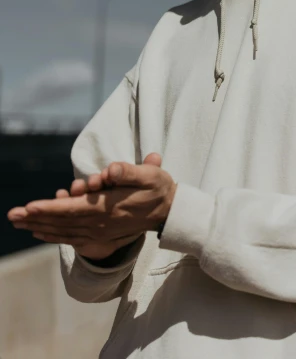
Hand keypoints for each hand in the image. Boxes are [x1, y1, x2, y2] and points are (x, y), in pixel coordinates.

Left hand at [7, 153, 175, 257]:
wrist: (169, 211)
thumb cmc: (158, 188)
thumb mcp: (150, 175)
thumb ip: (129, 171)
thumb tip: (109, 170)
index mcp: (108, 207)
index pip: (73, 209)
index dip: (50, 209)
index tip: (29, 207)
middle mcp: (100, 223)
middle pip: (62, 221)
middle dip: (36, 217)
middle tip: (13, 215)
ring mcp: (99, 231)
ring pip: (64, 231)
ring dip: (40, 226)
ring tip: (20, 222)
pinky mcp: (100, 235)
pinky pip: (71, 237)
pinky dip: (54, 235)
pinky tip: (40, 231)